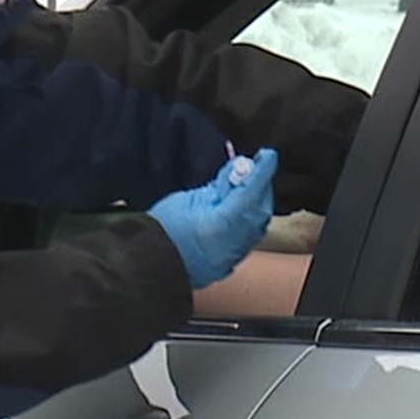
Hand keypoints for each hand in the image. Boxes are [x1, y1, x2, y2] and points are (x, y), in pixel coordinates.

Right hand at [147, 149, 278, 287]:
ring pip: (258, 222)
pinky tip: (238, 210)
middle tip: (251, 169)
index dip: (263, 170)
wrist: (151, 263)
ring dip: (255, 202)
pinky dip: (249, 219)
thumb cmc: (164, 230)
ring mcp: (234, 254)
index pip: (252, 190)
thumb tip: (240, 171)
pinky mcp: (230, 262)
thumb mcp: (190, 199)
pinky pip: (249, 236)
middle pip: (260, 207)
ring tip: (241, 188)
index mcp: (224, 222)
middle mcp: (235, 240)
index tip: (269, 155)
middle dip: (259, 186)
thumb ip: (219, 186)